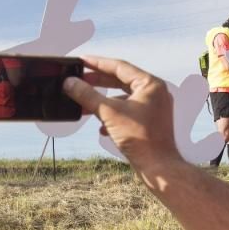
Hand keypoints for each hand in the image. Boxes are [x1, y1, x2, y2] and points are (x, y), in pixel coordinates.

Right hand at [62, 55, 181, 172]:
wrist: (158, 168)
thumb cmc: (141, 139)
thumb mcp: (108, 113)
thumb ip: (87, 95)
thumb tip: (70, 83)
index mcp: (150, 84)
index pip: (119, 66)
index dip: (97, 63)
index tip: (81, 61)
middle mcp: (155, 93)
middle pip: (121, 81)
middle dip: (98, 82)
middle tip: (79, 79)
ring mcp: (154, 109)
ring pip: (123, 99)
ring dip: (102, 101)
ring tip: (84, 103)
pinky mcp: (150, 123)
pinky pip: (127, 113)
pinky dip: (112, 116)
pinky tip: (101, 127)